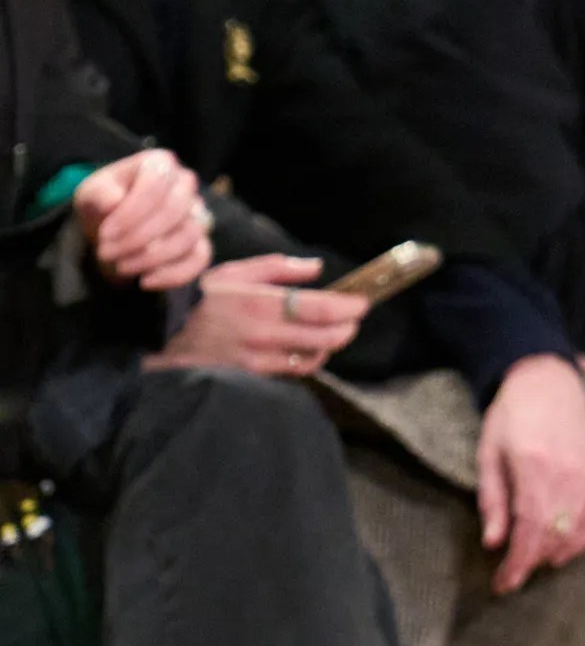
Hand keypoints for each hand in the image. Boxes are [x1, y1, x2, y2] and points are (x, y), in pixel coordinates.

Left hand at [73, 149, 211, 290]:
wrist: (111, 230)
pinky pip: (199, 259)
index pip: (155, 185)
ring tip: (121, 267)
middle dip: (137, 238)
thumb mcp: (91, 195)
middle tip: (106, 253)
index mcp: (159, 164)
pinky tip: (145, 281)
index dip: (131, 213)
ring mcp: (197, 214)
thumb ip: (99, 195)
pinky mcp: (201, 243)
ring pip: (187, 237)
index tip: (104, 234)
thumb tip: (114, 203)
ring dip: (150, 258)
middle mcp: (184, 185)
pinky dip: (173, 275)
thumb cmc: (104, 205)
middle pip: (173, 212)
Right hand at [149, 251, 367, 376]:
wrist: (161, 337)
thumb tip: (316, 268)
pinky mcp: (252, 378)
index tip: (362, 304)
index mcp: (260, 302)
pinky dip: (305, 362)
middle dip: (346, 329)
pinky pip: (292, 372)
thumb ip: (277, 268)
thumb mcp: (234, 273)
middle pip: (325, 337)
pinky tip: (304, 350)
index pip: (320, 308)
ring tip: (329, 335)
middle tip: (352, 321)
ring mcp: (258, 359)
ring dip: (327, 347)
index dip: (349, 308)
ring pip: (312, 358)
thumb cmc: (200, 300)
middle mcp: (263, 333)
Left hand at [477, 352, 584, 595]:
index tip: (503, 584)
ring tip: (536, 561)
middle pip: (552, 536)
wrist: (548, 380)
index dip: (516, 564)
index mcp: (533, 466)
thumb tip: (494, 543)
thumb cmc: (511, 415)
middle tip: (512, 577)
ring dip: (556, 554)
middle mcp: (566, 473)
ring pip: (578, 532)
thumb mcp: (489, 453)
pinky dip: (584, 540)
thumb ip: (492, 499)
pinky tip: (567, 550)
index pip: (528, 531)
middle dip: (531, 564)